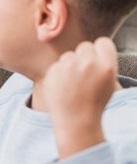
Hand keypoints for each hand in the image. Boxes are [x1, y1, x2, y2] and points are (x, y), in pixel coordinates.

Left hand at [43, 37, 117, 158]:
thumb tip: (95, 49)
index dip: (100, 50)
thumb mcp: (109, 83)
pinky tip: (63, 87)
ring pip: (69, 55)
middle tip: (84, 73)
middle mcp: (88, 63)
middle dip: (84, 56)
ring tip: (73, 83)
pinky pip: (57, 64)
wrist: (75, 120)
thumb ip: (103, 63)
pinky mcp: (53, 70)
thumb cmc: (94, 103)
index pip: (103, 42)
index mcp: (106, 66)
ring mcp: (68, 66)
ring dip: (70, 64)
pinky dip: (59, 73)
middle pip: (85, 46)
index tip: (97, 59)